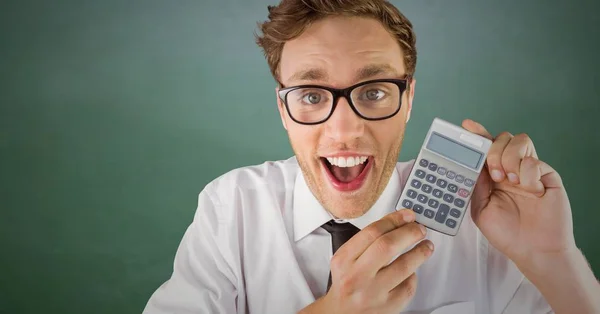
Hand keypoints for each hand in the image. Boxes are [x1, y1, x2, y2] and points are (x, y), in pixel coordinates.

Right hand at [299, 210, 433, 313]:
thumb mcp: (345, 259)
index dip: (394, 220)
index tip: (407, 216)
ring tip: (426, 246)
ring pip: (404, 267)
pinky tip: (412, 271)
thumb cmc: (347, 283)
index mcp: (345, 260)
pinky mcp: (388, 307)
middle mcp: (357, 276)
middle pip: (388, 246)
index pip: (372, 232)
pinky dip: (413, 276)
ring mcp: (373, 293)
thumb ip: (365, 243)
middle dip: (409, 233)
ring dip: (420, 252)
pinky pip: (408, 286)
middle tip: (419, 229)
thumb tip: (397, 224)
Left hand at [462, 119, 576, 268]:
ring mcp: (529, 170)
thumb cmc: (506, 233)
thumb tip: (472, 163)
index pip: (485, 148)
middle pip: (501, 138)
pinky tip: (531, 192)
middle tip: (495, 176)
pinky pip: (534, 161)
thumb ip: (476, 185)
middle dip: (492, 151)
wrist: (534, 250)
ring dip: (510, 158)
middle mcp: (510, 168)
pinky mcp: (547, 175)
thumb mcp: (480, 210)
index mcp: (492, 175)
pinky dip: (528, 175)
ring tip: (510, 181)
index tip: (466, 126)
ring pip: (519, 141)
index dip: (477, 134)